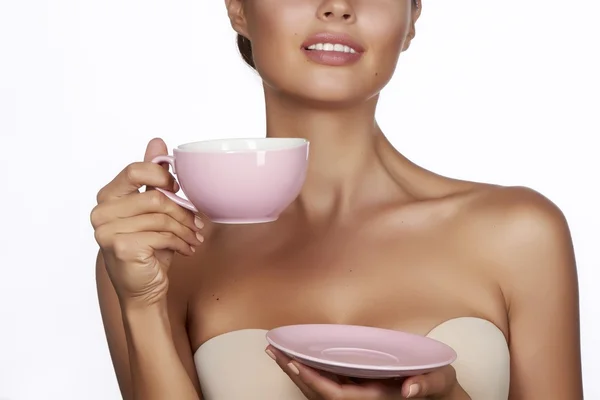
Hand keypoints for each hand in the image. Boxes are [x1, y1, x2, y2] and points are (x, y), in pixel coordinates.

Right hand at [90, 138, 203, 305]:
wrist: (143, 289)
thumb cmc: (149, 248)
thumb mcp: (152, 210)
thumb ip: (151, 177)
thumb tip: (157, 141)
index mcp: (107, 197)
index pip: (134, 170)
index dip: (161, 176)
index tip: (178, 188)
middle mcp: (101, 212)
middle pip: (155, 197)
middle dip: (183, 211)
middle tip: (197, 223)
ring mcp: (107, 230)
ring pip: (161, 216)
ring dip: (185, 229)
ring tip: (194, 238)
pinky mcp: (121, 247)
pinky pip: (162, 234)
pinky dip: (180, 242)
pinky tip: (186, 249)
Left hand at [266, 346, 469, 398]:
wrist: (440, 396)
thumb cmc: (438, 385)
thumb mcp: (439, 380)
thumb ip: (427, 384)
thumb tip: (410, 389)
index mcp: (374, 396)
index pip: (335, 394)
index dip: (312, 380)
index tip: (293, 362)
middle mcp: (361, 398)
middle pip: (318, 392)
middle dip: (294, 373)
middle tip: (272, 350)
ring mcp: (357, 394)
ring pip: (319, 388)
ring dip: (297, 371)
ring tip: (276, 352)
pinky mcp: (357, 387)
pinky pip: (326, 381)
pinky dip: (309, 370)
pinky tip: (298, 357)